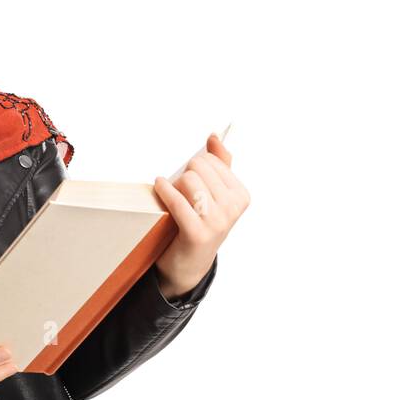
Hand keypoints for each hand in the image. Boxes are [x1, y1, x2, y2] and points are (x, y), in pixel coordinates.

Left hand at [152, 132, 249, 296]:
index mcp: (241, 196)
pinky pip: (177, 201)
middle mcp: (233, 208)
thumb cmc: (198, 222)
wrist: (188, 263)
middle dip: (183, 175)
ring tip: (172, 198)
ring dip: (173, 185)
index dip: (194, 168)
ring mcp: (217, 221)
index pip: (211, 160)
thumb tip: (215, 136)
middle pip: (198, 167)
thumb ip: (218, 164)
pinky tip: (158, 187)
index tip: (191, 185)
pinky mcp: (197, 233)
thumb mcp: (212, 194)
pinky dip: (164, 190)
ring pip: (188, 180)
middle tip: (178, 193)